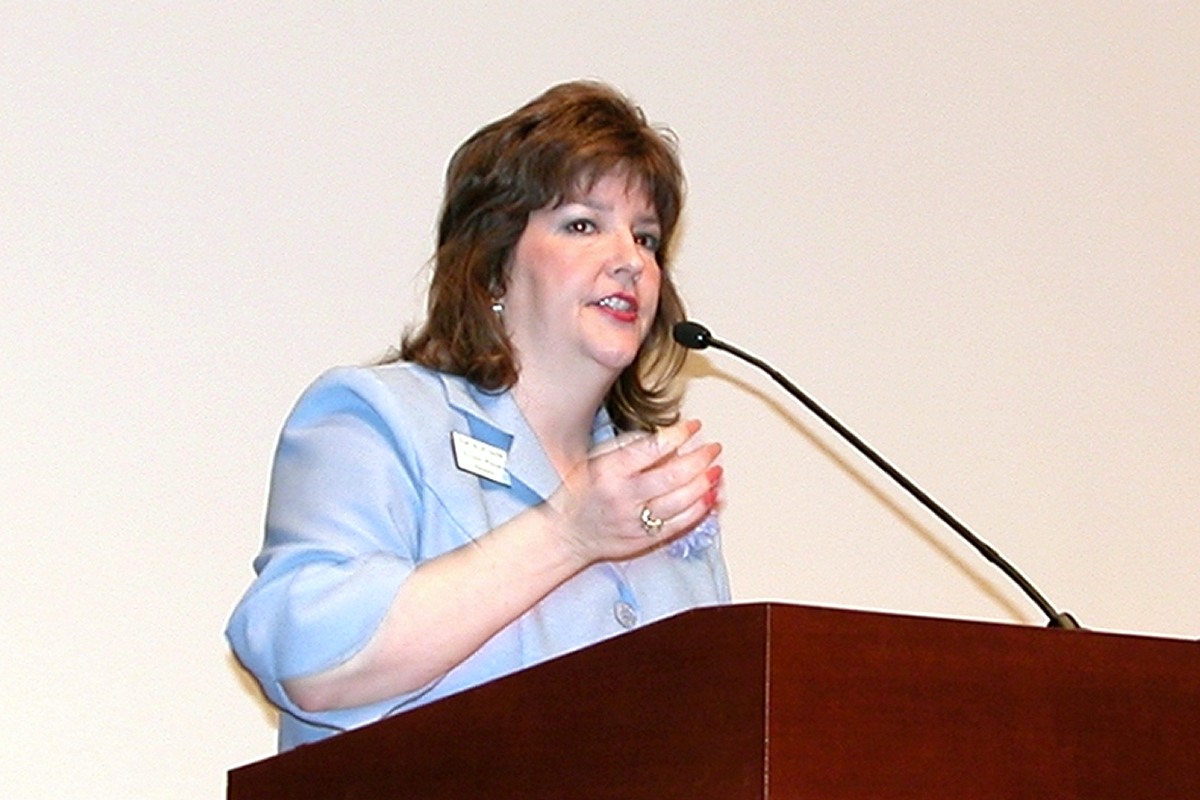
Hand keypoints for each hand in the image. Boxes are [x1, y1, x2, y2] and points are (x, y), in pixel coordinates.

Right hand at [548, 419, 722, 564]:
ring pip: (681, 500)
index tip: (693, 426)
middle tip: (713, 448)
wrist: (568, 534)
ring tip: (717, 470)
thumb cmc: (582, 494)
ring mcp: (636, 520)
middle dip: (700, 458)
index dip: (678, 434)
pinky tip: (710, 496)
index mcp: (610, 470)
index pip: (652, 448)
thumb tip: (665, 438)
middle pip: (673, 475)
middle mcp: (624, 496)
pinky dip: (700, 509)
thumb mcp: (596, 459)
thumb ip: (629, 446)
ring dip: (705, 483)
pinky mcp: (645, 539)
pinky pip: (681, 524)